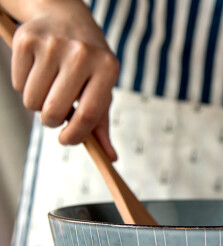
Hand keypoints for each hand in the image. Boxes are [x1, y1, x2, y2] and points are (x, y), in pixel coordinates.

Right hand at [10, 0, 118, 160]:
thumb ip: (102, 125)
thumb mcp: (101, 89)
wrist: (65, 16)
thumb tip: (110, 159)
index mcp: (107, 68)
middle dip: (52, 120)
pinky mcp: (26, 39)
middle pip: (54, 112)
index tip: (65, 140)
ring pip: (32, 102)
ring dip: (38, 103)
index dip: (74, 136)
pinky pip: (18, 85)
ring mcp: (52, 44)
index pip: (89, 115)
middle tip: (57, 109)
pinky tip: (39, 71)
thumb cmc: (88, 63)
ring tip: (50, 86)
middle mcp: (81, 54)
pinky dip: (26, 86)